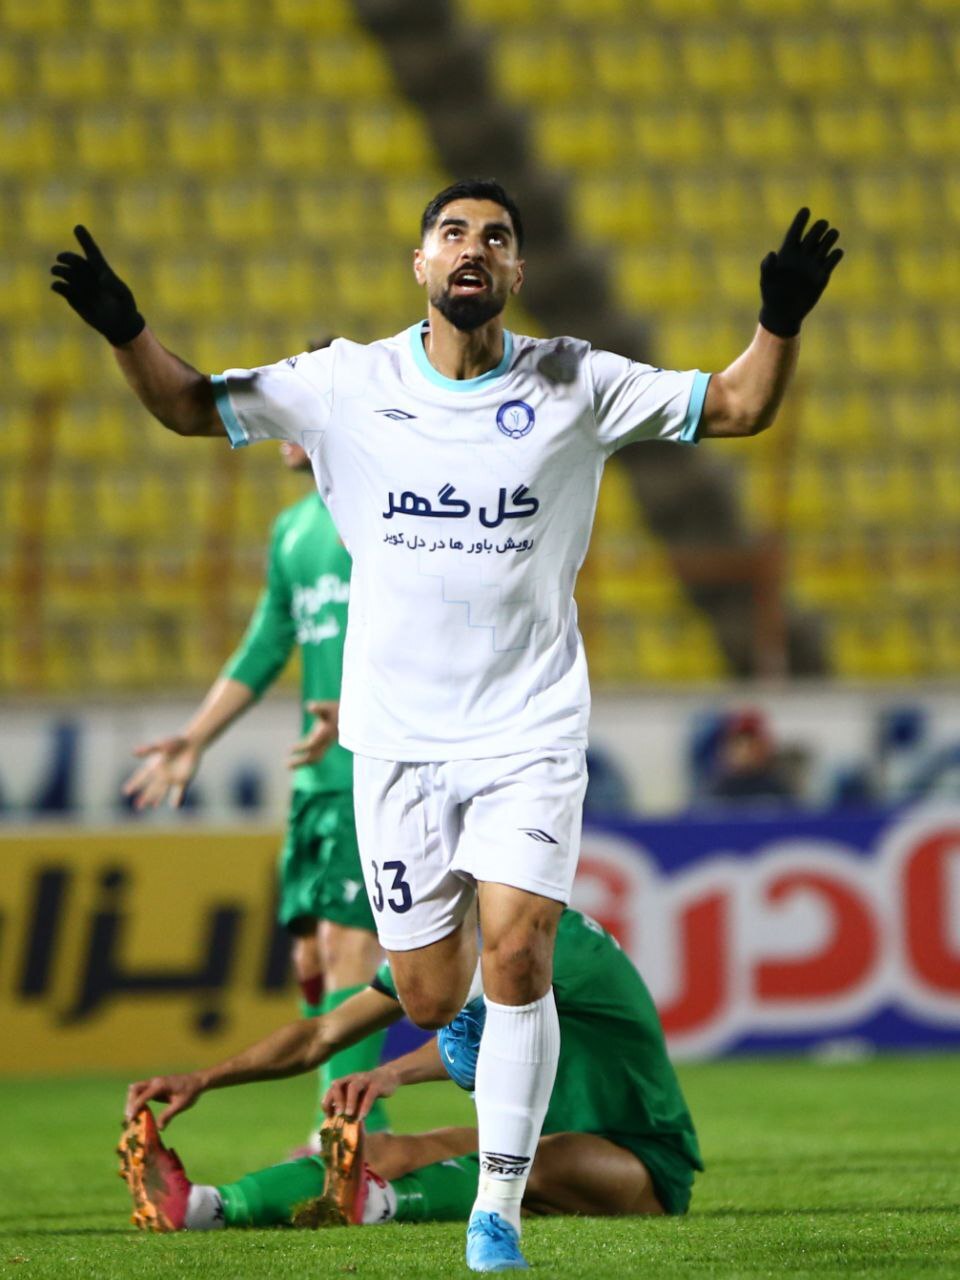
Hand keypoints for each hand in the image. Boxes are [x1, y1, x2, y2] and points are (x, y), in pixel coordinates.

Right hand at [50, 225, 144, 345]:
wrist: (118, 325)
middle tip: (61, 259)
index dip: (85, 240)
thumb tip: (102, 277)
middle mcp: (89, 276)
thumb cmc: (125, 308)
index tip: (78, 227)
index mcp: (102, 271)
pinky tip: (57, 286)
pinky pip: (62, 288)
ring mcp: (80, 286)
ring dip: (60, 270)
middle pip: (75, 262)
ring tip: (56, 271)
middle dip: (67, 258)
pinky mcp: (72, 297)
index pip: (92, 253)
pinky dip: (57, 285)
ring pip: (66, 273)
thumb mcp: (124, 297)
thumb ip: (115, 286)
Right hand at [122, 736, 201, 808]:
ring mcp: (173, 777)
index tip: (125, 791)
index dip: (134, 784)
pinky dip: (177, 798)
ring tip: (152, 806)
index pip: (142, 777)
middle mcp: (162, 774)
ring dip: (157, 799)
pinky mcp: (184, 779)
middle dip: (144, 797)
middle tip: (137, 806)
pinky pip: (179, 791)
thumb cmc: (175, 742)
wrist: (192, 743)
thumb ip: (148, 750)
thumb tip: (133, 752)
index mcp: (155, 765)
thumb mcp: (160, 746)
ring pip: (162, 791)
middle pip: (151, 788)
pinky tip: (175, 806)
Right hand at [125, 1073, 203, 1128]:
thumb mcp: (181, 1105)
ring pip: (136, 1089)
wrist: (196, 1081)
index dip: (135, 1107)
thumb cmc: (190, 1092)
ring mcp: (154, 1083)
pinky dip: (136, 1100)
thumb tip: (159, 1129)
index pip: (143, 1095)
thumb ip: (168, 1115)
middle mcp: (155, 1081)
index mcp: (161, 1085)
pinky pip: (141, 1092)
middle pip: (135, 1089)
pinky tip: (138, 1113)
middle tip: (130, 1118)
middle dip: (130, 1103)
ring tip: (132, 1117)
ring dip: (131, 1101)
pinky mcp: (154, 1086)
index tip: (130, 1118)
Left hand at [288, 700, 339, 768]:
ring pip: (315, 758)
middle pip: (314, 756)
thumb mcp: (328, 707)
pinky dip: (307, 760)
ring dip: (302, 763)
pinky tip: (297, 761)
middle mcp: (326, 741)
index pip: (312, 743)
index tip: (290, 750)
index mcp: (326, 733)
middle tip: (286, 766)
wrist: (350, 715)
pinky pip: (316, 755)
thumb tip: (309, 706)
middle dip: (301, 761)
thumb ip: (319, 707)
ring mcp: (326, 744)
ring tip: (288, 766)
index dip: (301, 747)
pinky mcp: (324, 744)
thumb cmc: (336, 709)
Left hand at [322, 1064, 399, 1120]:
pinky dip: (365, 1106)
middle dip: (335, 1100)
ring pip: (353, 1087)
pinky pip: (369, 1095)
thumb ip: (348, 1106)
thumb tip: (338, 1125)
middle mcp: (352, 1079)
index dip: (327, 1102)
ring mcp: (364, 1080)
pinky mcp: (377, 1084)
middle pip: (337, 1084)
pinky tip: (362, 1117)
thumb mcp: (357, 1096)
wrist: (389, 1076)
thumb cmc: (368, 1090)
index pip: (330, 1089)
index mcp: (345, 1081)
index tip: (329, 1116)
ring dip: (349, 1102)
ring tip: (348, 1115)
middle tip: (337, 1115)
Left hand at [759, 208, 842, 338]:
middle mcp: (802, 254)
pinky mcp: (823, 274)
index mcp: (788, 251)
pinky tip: (833, 255)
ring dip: (830, 236)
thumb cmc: (771, 295)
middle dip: (818, 228)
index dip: (801, 220)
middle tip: (821, 225)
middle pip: (814, 233)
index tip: (806, 210)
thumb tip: (772, 253)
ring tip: (831, 235)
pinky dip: (835, 254)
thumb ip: (766, 266)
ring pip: (826, 242)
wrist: (783, 312)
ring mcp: (814, 263)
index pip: (796, 231)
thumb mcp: (766, 281)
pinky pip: (833, 258)